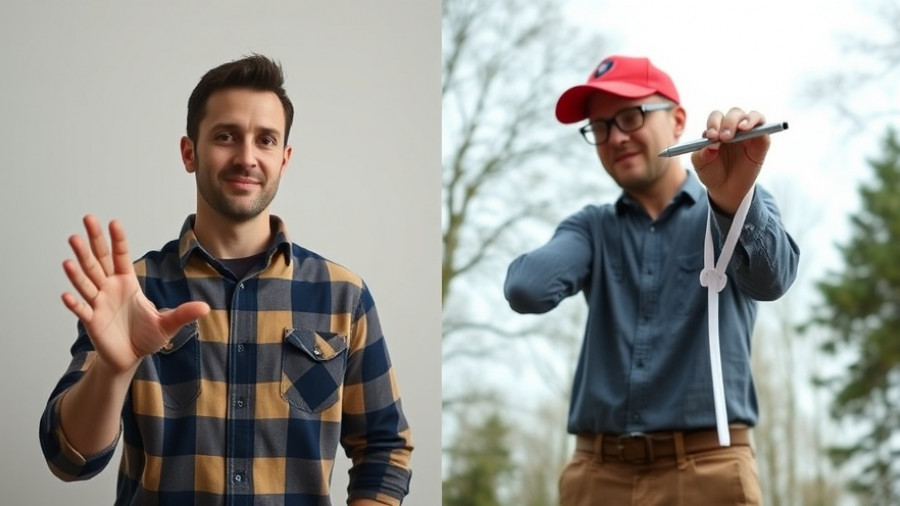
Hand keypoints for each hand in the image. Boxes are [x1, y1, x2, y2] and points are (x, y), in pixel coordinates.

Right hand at [61, 215, 209, 373]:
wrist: (130, 357)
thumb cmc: (147, 336)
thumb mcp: (168, 324)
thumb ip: (183, 313)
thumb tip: (206, 308)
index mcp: (127, 283)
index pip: (121, 257)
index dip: (117, 240)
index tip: (114, 222)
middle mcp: (110, 288)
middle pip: (99, 261)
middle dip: (93, 242)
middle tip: (87, 219)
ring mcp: (99, 303)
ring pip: (87, 282)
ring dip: (78, 269)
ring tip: (70, 254)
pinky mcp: (92, 322)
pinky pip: (82, 311)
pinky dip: (74, 304)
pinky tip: (66, 295)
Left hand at [690, 108, 768, 213]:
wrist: (726, 189)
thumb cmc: (712, 173)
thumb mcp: (701, 165)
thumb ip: (701, 154)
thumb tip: (710, 146)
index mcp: (717, 129)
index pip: (716, 117)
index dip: (713, 123)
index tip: (711, 136)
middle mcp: (734, 128)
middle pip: (734, 113)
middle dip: (729, 122)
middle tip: (724, 137)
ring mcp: (749, 133)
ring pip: (751, 116)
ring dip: (746, 120)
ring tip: (741, 129)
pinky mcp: (762, 141)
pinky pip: (764, 127)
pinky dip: (758, 124)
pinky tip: (751, 130)